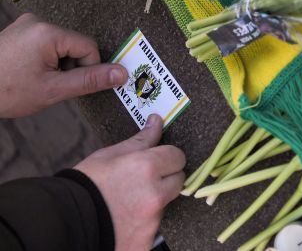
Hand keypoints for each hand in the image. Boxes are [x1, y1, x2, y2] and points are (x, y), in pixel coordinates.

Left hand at [0, 13, 127, 116]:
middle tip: (49, 86)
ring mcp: (25, 25)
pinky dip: (44, 61)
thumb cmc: (5, 91)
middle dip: (69, 68)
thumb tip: (122, 73)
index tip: (68, 86)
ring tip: (34, 82)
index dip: (87, 70)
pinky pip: (45, 44)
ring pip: (60, 46)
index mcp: (48, 32)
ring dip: (57, 66)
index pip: (88, 48)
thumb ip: (90, 80)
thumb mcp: (52, 90)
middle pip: (74, 45)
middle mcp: (37, 22)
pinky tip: (27, 74)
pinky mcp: (17, 32)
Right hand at [75, 114, 185, 250]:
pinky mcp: (146, 241)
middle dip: (166, 178)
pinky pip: (153, 227)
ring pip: (165, 204)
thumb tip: (157, 121)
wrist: (64, 222)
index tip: (158, 160)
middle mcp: (154, 194)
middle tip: (142, 181)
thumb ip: (141, 140)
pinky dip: (143, 224)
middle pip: (178, 181)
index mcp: (147, 167)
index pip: (178, 156)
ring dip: (153, 201)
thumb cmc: (85, 184)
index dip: (167, 156)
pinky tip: (125, 219)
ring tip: (128, 201)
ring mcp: (152, 220)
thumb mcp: (111, 155)